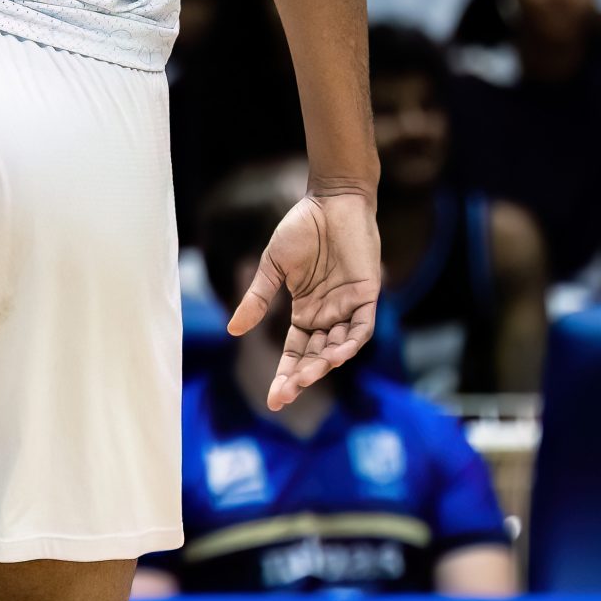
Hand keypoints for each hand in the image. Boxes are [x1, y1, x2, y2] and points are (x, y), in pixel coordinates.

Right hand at [227, 188, 381, 410]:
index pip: (295, 352)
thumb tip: (233, 330)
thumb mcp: (273, 266)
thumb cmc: (301, 229)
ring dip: (324, 363)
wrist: (331, 201)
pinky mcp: (367, 295)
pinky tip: (336, 354)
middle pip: (314, 356)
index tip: (273, 399)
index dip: (285, 375)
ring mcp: (347, 307)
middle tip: (285, 395)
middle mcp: (327, 316)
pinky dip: (351, 342)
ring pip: (338, 347)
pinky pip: (362, 327)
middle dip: (301, 377)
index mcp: (304, 312)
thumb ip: (258, 298)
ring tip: (308, 376)